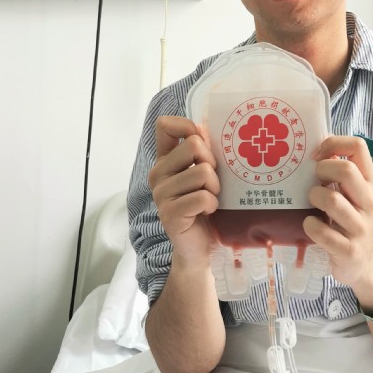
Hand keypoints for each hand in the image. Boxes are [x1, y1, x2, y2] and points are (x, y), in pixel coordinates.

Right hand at [148, 115, 219, 266]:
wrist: (198, 247)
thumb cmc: (204, 206)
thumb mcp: (202, 174)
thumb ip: (200, 151)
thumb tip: (205, 127)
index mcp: (164, 160)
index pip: (164, 125)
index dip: (187, 126)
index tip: (202, 142)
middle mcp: (157, 174)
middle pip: (193, 145)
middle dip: (212, 163)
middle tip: (211, 183)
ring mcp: (161, 194)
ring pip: (202, 172)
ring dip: (215, 188)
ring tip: (209, 199)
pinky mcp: (169, 214)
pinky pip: (203, 197)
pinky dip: (212, 204)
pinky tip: (206, 212)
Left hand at [303, 135, 372, 310]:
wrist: (364, 264)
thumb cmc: (350, 220)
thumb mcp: (352, 194)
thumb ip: (339, 171)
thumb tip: (315, 142)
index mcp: (369, 183)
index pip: (358, 146)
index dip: (333, 143)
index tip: (316, 155)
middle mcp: (368, 202)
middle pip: (346, 170)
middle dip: (322, 170)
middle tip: (313, 181)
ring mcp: (360, 227)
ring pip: (332, 200)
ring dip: (313, 197)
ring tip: (311, 203)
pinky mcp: (348, 251)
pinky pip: (323, 233)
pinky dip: (310, 226)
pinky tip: (309, 224)